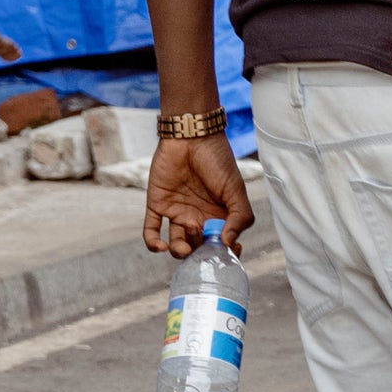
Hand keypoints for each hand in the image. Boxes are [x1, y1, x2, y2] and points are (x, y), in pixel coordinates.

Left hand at [144, 133, 253, 257]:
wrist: (192, 136)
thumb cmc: (218, 160)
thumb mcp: (236, 189)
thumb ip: (240, 216)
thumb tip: (229, 243)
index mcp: (219, 214)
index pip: (221, 242)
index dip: (224, 253)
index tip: (226, 254)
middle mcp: (198, 216)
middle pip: (198, 247)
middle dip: (200, 253)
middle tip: (202, 244)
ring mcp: (178, 211)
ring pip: (176, 244)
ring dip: (179, 251)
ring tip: (184, 246)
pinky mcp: (158, 205)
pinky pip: (151, 231)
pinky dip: (153, 243)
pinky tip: (161, 247)